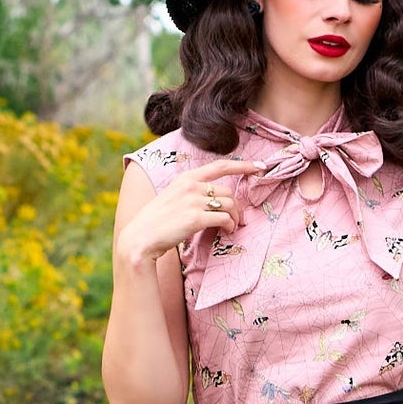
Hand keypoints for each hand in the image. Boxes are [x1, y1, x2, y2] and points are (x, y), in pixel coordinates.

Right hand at [120, 156, 265, 263]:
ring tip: (232, 228)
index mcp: (186, 178)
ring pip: (230, 205)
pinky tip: (227, 232)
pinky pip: (225, 219)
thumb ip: (192, 193)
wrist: (141, 238)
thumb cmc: (158, 221)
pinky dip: (230, 226)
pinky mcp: (195, 218)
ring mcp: (193, 201)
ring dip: (236, 218)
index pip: (220, 166)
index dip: (243, 166)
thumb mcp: (174, 197)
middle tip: (238, 221)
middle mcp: (191, 185)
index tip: (260, 166)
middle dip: (238, 208)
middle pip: (229, 192)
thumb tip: (216, 200)